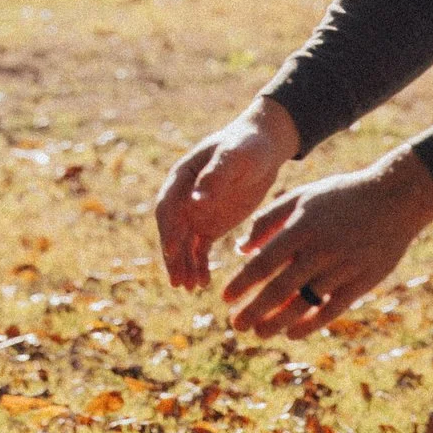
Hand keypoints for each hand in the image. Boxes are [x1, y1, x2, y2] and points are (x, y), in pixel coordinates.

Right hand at [156, 96, 300, 288]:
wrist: (264, 147)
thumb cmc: (248, 145)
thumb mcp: (235, 156)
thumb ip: (216, 176)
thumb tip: (196, 201)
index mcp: (182, 177)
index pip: (168, 206)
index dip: (168, 229)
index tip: (172, 251)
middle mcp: (184, 197)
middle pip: (172, 230)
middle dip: (174, 256)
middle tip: (178, 281)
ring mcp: (196, 213)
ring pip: (184, 244)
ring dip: (184, 265)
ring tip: (190, 287)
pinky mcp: (210, 225)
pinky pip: (199, 249)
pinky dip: (199, 265)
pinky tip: (203, 282)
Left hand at [220, 145, 432, 337]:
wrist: (394, 198)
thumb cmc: (341, 196)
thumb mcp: (302, 197)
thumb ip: (268, 220)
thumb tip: (241, 249)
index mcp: (301, 227)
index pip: (263, 263)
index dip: (242, 284)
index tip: (225, 300)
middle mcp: (319, 250)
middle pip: (279, 288)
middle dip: (254, 310)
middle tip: (236, 326)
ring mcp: (342, 267)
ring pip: (303, 303)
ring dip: (277, 322)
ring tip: (259, 333)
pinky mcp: (361, 282)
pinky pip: (331, 309)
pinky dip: (310, 324)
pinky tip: (292, 333)